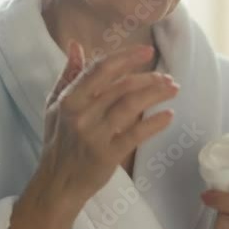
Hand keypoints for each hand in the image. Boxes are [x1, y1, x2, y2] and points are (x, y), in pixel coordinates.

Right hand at [39, 40, 178, 202]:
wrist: (57, 184)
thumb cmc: (58, 142)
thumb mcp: (55, 105)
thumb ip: (68, 74)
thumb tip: (75, 45)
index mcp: (70, 99)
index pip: (101, 70)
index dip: (126, 57)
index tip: (147, 51)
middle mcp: (81, 114)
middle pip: (121, 87)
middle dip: (149, 78)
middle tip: (168, 77)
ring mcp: (94, 135)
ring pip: (131, 106)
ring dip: (156, 94)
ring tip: (173, 89)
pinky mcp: (107, 155)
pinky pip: (135, 134)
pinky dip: (154, 123)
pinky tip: (169, 115)